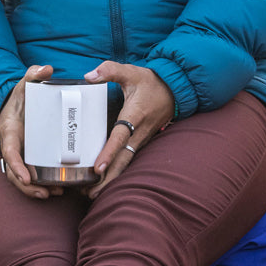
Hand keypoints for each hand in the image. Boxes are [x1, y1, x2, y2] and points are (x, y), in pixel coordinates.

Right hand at [0, 64, 62, 199]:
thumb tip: (46, 69)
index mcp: (10, 132)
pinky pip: (31, 177)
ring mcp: (20, 155)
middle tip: (46, 192)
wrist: (14, 106)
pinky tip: (57, 191)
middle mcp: (12, 147)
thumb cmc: (20, 97)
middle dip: (28, 187)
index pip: (10, 153)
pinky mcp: (28, 159)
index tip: (26, 178)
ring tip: (55, 194)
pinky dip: (41, 187)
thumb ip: (33, 74)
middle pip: (14, 174)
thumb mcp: (25, 84)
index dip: (17, 167)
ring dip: (36, 191)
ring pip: (21, 180)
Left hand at [84, 61, 175, 197]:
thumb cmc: (151, 80)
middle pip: (123, 159)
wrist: (176, 88)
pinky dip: (117, 172)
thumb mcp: (131, 71)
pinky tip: (105, 182)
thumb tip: (89, 76)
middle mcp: (140, 131)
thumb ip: (109, 70)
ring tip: (92, 195)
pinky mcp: (142, 141)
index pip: (120, 137)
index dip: (108, 153)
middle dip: (107, 178)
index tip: (97, 168)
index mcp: (135, 115)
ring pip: (126, 163)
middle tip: (88, 194)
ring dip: (111, 180)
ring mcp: (143, 139)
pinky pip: (130, 159)